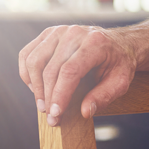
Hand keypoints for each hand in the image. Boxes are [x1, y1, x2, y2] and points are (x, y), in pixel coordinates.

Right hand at [18, 25, 136, 125]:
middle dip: (48, 97)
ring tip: (43, 105)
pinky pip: (27, 55)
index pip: (70, 71)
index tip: (56, 114)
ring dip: (35, 87)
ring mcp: (59, 31)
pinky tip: (36, 88)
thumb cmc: (120, 63)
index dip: (60, 94)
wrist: (120, 44)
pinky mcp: (49, 34)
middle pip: (51, 69)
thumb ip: (104, 96)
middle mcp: (75, 33)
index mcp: (96, 43)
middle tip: (51, 117)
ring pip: (34, 61)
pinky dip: (27, 74)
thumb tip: (85, 112)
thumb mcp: (121, 81)